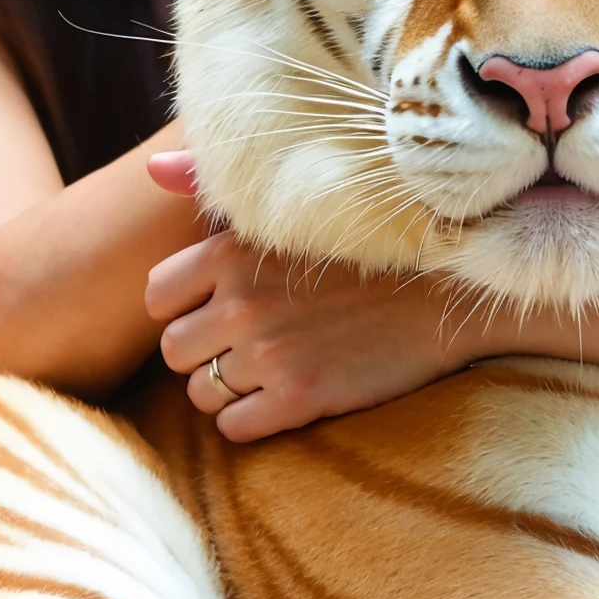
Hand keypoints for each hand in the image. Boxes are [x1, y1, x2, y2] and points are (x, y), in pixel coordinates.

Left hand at [144, 167, 489, 438]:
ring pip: (201, 393)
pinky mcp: (300, 396)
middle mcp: (241, 302)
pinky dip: (252, 420)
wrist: (445, 292)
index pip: (158, 299)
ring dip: (228, 388)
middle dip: (203, 354)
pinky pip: (235, 428)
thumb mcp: (288, 208)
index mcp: (232, 252)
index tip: (217, 311)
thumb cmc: (366, 248)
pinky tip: (285, 397)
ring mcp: (269, 353)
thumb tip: (153, 171)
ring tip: (270, 370)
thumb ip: (212, 189)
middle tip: (245, 347)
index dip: (184, 310)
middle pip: (173, 351)